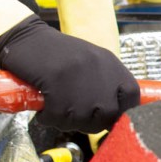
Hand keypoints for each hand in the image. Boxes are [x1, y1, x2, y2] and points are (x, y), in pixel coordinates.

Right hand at [0, 16, 139, 132]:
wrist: (27, 38)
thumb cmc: (57, 54)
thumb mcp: (91, 62)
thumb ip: (105, 83)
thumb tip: (115, 113)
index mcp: (110, 63)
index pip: (132, 95)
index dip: (122, 110)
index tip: (107, 116)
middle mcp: (99, 68)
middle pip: (108, 114)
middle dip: (92, 123)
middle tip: (75, 116)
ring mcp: (79, 75)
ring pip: (83, 120)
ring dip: (67, 122)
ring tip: (56, 109)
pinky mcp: (57, 80)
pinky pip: (58, 116)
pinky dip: (49, 118)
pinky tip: (45, 108)